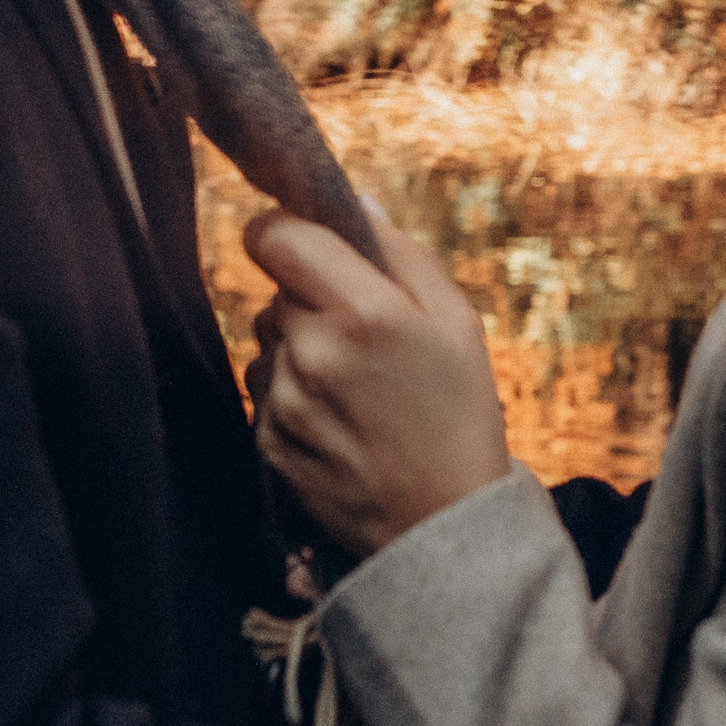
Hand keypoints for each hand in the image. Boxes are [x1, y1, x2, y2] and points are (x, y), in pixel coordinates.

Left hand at [242, 200, 512, 557]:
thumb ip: (402, 253)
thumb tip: (356, 202)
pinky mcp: (267, 441)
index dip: (283, 229)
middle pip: (276, 289)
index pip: (275, 235)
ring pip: (268, 340)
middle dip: (310, 298)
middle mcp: (313, 351)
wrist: (443, 523)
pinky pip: (264, 389)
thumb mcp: (457, 321)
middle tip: (364, 336)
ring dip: (298, 347)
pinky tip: (340, 419)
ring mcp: (284, 400)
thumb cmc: (461, 413)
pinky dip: (292, 393)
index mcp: (365, 310)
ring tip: (356, 386)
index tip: (302, 242)